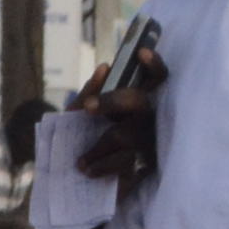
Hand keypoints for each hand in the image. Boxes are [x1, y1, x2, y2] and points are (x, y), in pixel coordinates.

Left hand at [70, 50, 165, 181]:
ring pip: (128, 136)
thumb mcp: (79, 112)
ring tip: (80, 161)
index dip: (154, 65)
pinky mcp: (149, 165)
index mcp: (136, 100)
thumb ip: (90, 91)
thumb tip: (104, 68)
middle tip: (88, 107)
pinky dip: (104, 167)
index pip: (156, 78)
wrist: (72, 176)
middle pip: (138, 102)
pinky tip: (90, 171)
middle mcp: (149, 118)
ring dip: (100, 147)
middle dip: (113, 101)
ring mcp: (152, 142)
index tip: (141, 52)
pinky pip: (127, 164)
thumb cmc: (82, 135)